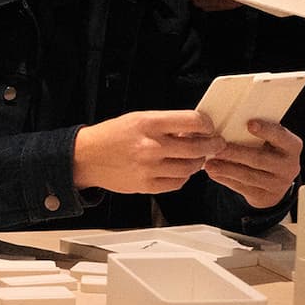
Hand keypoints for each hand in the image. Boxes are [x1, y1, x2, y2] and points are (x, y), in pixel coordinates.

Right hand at [73, 110, 224, 195]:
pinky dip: (183, 176)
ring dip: (198, 162)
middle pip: (196, 147)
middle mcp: (150, 146)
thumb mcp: (139, 118)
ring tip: (196, 157)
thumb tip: (193, 129)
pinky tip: (180, 169)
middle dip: (212, 145)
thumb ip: (166, 123)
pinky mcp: (147, 186)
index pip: (192, 121)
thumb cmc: (112, 136)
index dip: (207, 124)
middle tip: (216, 144)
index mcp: (149, 123)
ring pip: (189, 167)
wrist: (87, 157)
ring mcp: (149, 168)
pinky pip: (177, 183)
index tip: (209, 127)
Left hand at [205, 120, 300, 208]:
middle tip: (217, 147)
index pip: (281, 136)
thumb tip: (229, 125)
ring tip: (210, 164)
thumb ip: (257, 135)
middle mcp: (289, 166)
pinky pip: (243, 188)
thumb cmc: (268, 153)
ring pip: (249, 176)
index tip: (249, 124)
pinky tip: (214, 173)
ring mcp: (278, 184)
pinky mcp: (265, 197)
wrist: (275, 182)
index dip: (266, 130)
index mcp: (292, 146)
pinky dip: (226, 180)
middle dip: (236, 153)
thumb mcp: (271, 142)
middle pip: (260, 159)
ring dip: (227, 169)